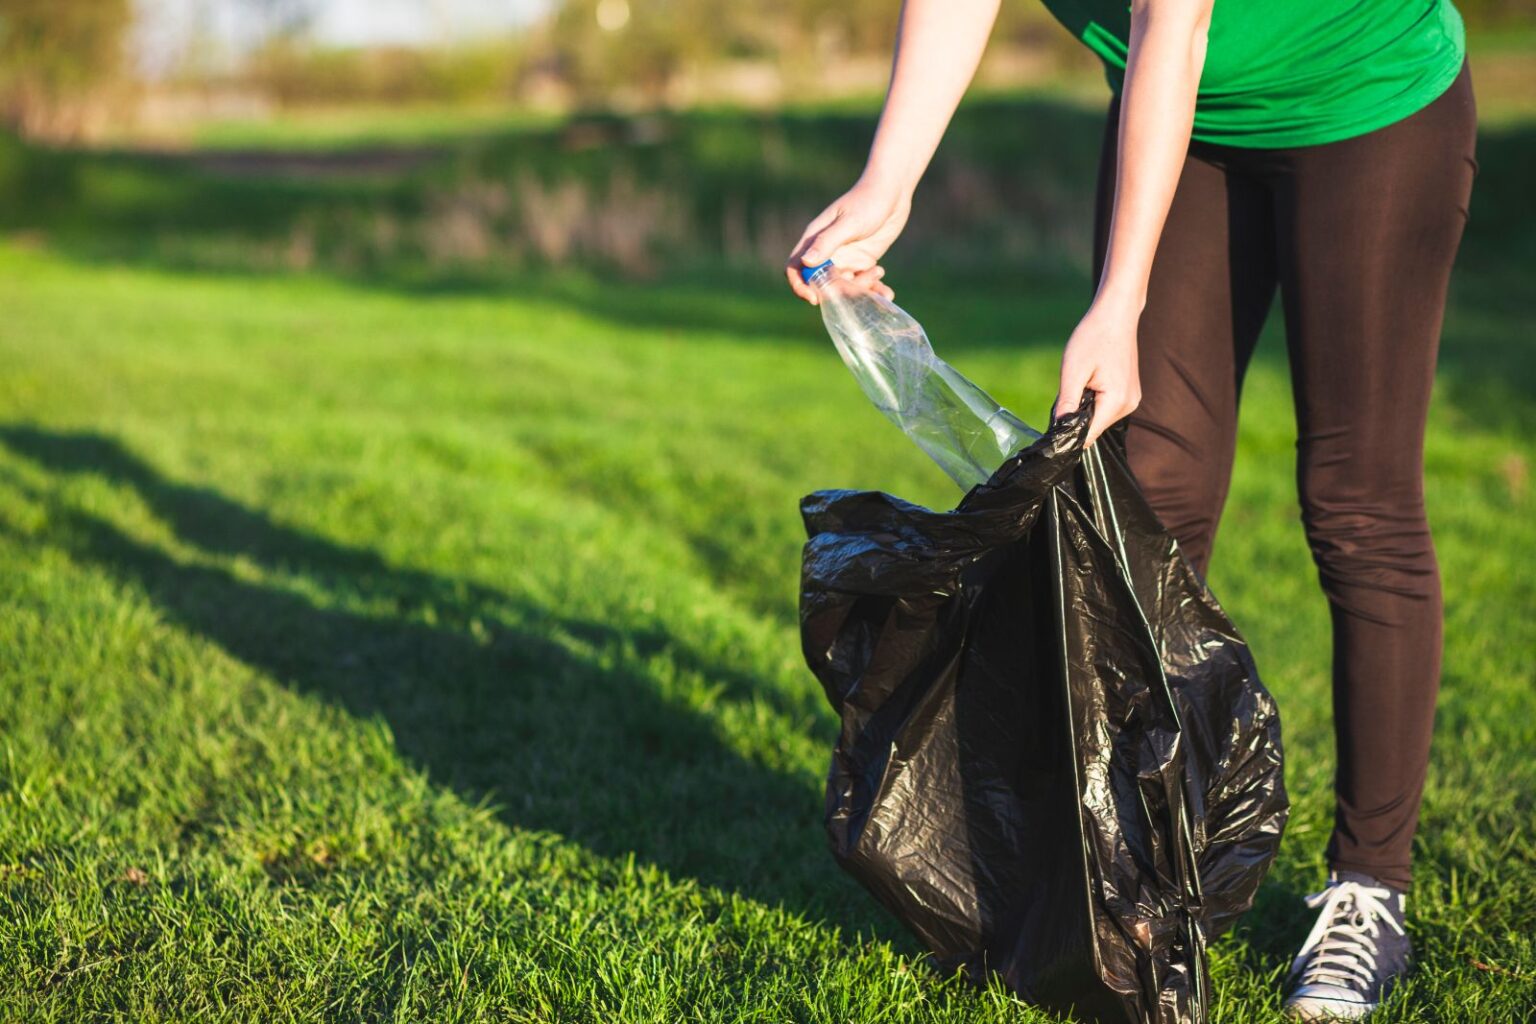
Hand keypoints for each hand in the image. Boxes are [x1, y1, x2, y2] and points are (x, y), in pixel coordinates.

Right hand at [785, 178, 910, 304]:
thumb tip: (806, 262)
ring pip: (844, 287)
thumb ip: (827, 242)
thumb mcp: (849, 222)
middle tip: (859, 285)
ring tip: (878, 273)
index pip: (795, 268)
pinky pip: (863, 283)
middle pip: (821, 284)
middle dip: (838, 292)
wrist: (892, 192)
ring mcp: (845, 258)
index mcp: (815, 240)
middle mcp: (827, 252)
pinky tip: (886, 291)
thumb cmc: (867, 200)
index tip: (815, 299)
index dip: (800, 286)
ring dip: (860, 291)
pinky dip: (874, 291)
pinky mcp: (862, 261)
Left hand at [1052, 297, 1141, 444]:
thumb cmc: (1094, 337)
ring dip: (1084, 408)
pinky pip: (1106, 408)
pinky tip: (1090, 381)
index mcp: (1116, 402)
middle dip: (1075, 417)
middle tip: (1068, 391)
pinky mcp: (1129, 394)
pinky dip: (1093, 401)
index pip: (1087, 437)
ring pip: (1098, 419)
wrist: (1117, 314)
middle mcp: (1129, 406)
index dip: (1067, 435)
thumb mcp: (1073, 370)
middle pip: (1093, 429)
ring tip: (1082, 380)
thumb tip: (1058, 430)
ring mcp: (1131, 400)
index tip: (1051, 427)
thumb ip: (1067, 404)